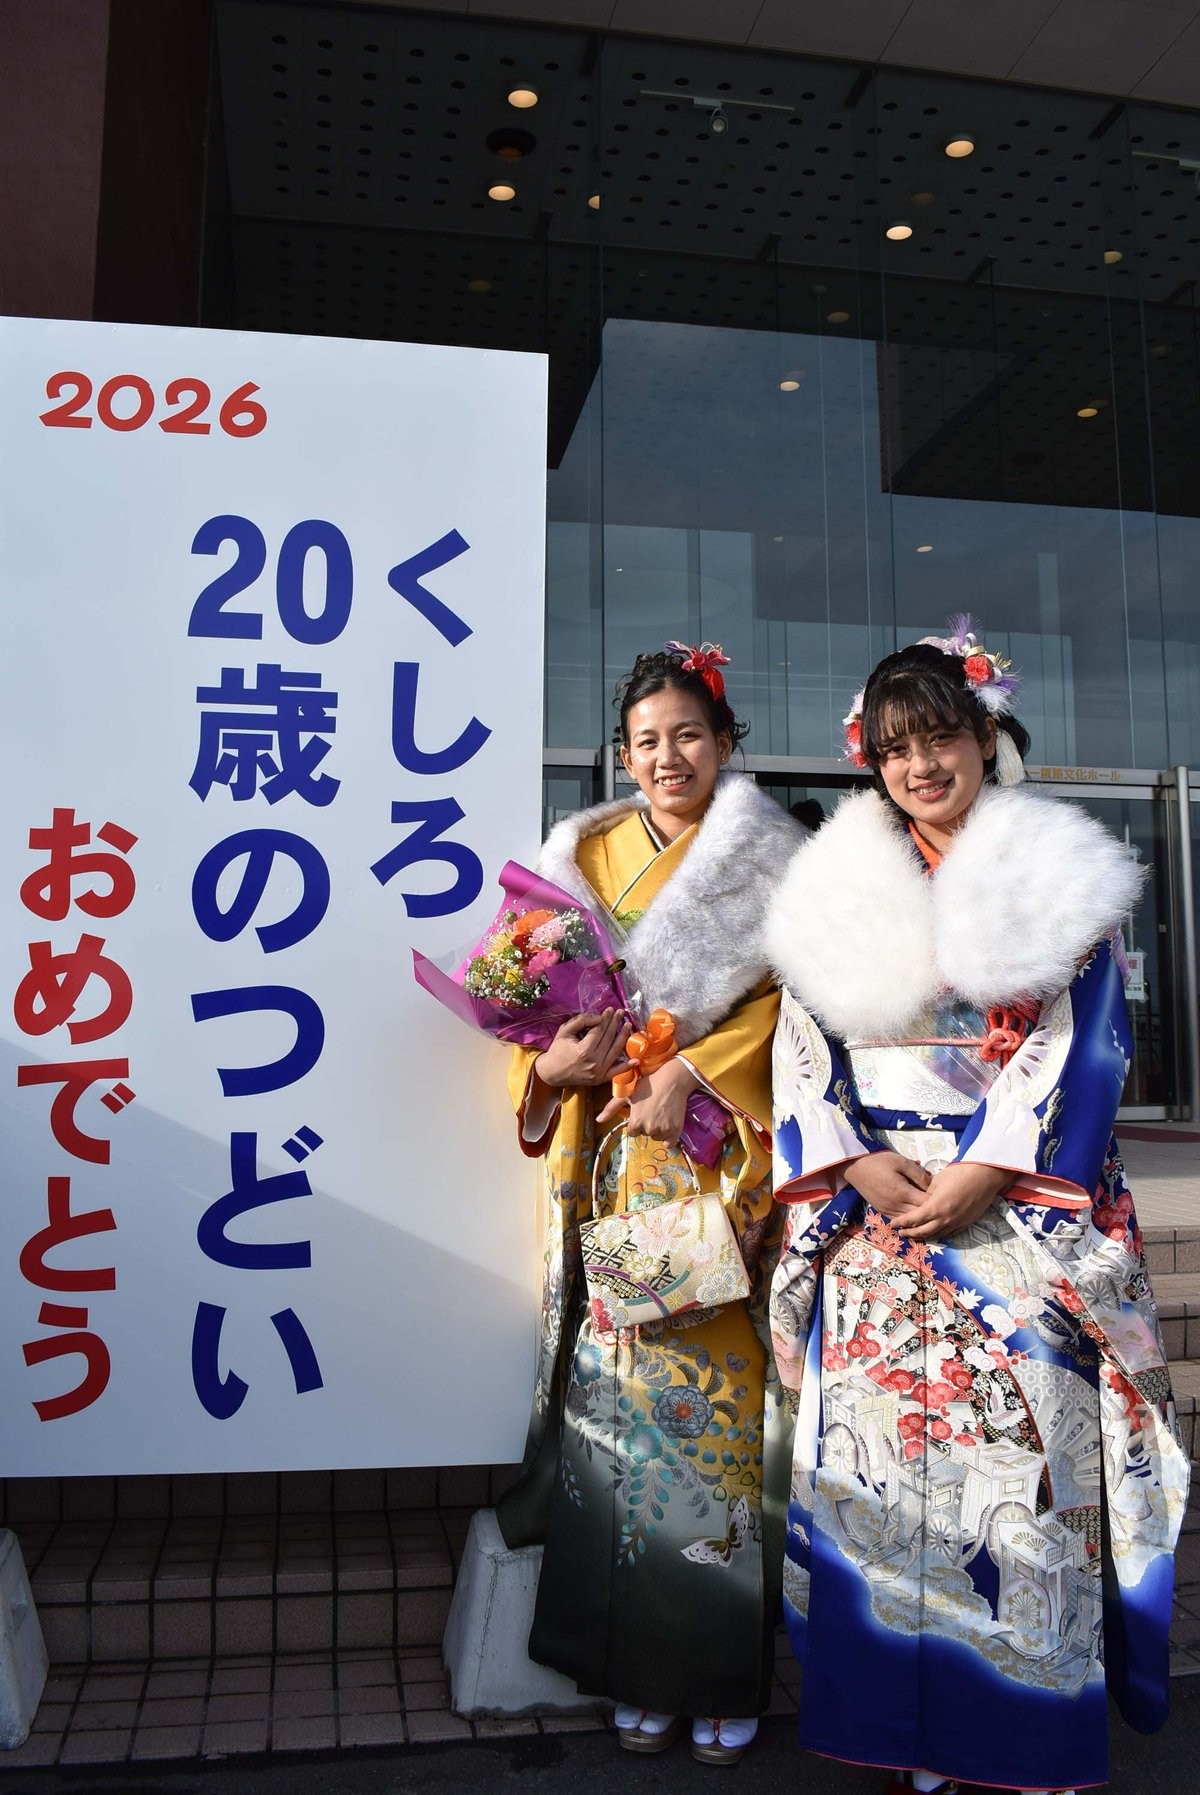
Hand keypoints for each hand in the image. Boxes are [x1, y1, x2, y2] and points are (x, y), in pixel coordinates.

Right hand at [534, 1010, 631, 1088]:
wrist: (552, 1073)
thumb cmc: (557, 1050)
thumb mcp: (564, 1032)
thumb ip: (580, 1021)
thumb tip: (598, 1017)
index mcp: (583, 1050)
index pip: (599, 1031)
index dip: (605, 1019)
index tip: (610, 1009)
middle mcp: (593, 1061)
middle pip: (608, 1039)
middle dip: (615, 1023)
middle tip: (621, 1012)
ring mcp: (599, 1072)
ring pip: (615, 1051)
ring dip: (623, 1037)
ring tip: (628, 1025)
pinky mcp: (601, 1079)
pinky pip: (616, 1072)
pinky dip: (627, 1066)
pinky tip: (636, 1059)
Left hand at [596, 1055, 698, 1143]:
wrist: (672, 1080)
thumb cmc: (648, 1085)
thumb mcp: (628, 1094)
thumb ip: (611, 1108)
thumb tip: (598, 1120)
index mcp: (635, 1121)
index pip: (633, 1132)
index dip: (637, 1122)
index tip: (643, 1112)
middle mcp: (648, 1128)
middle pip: (645, 1134)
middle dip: (647, 1124)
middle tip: (653, 1110)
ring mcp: (663, 1130)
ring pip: (657, 1137)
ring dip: (658, 1130)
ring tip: (662, 1113)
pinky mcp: (675, 1131)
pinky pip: (669, 1143)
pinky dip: (669, 1137)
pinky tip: (668, 1125)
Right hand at [843, 1151, 931, 1218]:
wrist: (855, 1167)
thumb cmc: (879, 1161)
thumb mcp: (901, 1162)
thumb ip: (919, 1174)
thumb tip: (933, 1185)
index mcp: (903, 1193)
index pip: (926, 1204)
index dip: (936, 1202)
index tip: (942, 1196)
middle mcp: (896, 1206)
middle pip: (919, 1216)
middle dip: (930, 1212)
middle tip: (939, 1205)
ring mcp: (888, 1210)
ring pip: (909, 1221)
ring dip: (920, 1218)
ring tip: (929, 1212)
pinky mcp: (882, 1211)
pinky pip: (899, 1221)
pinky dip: (908, 1220)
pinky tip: (914, 1215)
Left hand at [896, 1161, 1014, 1241]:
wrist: (984, 1176)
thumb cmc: (959, 1174)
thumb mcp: (936, 1181)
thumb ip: (927, 1195)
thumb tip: (923, 1201)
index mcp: (935, 1208)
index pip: (913, 1220)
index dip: (901, 1223)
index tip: (893, 1224)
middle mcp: (945, 1219)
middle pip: (923, 1232)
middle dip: (910, 1233)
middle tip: (901, 1233)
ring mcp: (956, 1223)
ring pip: (936, 1235)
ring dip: (924, 1236)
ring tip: (915, 1236)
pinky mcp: (966, 1223)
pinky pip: (949, 1234)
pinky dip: (938, 1235)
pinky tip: (934, 1233)